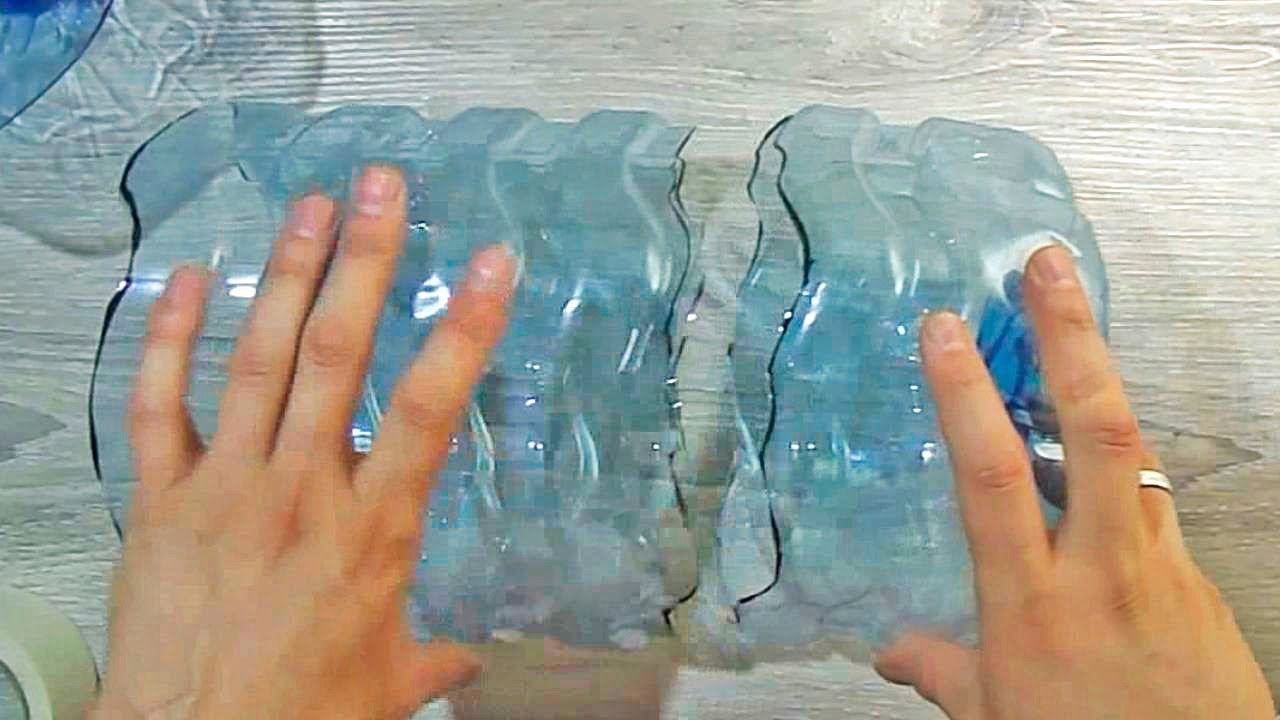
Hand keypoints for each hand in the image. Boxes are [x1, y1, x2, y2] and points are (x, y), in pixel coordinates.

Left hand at [92, 166, 516, 719]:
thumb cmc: (301, 715)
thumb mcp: (386, 688)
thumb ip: (434, 660)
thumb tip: (474, 662)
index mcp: (373, 528)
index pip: (428, 410)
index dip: (464, 330)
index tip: (492, 263)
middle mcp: (303, 489)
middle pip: (336, 356)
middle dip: (366, 262)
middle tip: (383, 185)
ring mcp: (226, 485)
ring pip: (258, 361)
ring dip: (288, 276)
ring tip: (312, 203)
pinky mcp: (161, 498)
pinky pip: (159, 406)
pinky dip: (171, 338)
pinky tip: (192, 276)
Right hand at [874, 246, 1274, 718]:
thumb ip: (944, 673)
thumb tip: (891, 653)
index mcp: (1033, 603)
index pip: (995, 478)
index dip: (967, 396)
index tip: (946, 329)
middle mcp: (1101, 568)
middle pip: (1098, 431)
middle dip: (1073, 338)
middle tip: (1050, 267)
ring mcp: (1161, 565)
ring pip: (1139, 451)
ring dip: (1103, 377)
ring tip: (1072, 321)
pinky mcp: (1199, 578)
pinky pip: (1157, 500)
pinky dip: (1125, 461)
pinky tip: (1100, 448)